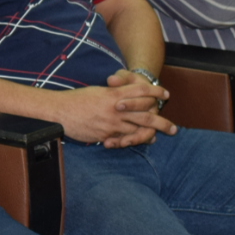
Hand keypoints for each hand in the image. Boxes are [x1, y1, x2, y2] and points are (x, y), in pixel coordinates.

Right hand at [54, 84, 175, 148]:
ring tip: (156, 139)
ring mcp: (112, 123)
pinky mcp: (105, 135)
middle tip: (174, 129)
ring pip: (136, 130)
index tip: (166, 94)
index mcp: (115, 94)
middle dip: (162, 122)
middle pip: (146, 114)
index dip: (156, 92)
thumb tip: (124, 94)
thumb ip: (114, 92)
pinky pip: (121, 139)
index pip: (142, 91)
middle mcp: (117, 108)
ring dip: (149, 136)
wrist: (60, 110)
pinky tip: (135, 143)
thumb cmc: (77, 99)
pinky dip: (130, 142)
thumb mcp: (99, 91)